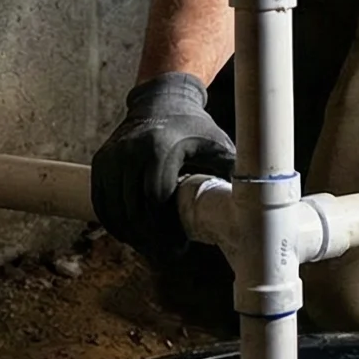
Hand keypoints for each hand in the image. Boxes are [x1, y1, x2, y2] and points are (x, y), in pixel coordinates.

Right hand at [90, 73, 235, 257]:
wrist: (160, 100)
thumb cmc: (194, 126)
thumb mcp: (216, 143)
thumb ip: (231, 169)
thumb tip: (257, 197)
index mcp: (158, 150)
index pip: (155, 202)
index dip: (165, 231)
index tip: (178, 249)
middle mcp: (129, 153)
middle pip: (134, 211)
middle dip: (149, 240)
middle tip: (165, 257)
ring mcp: (111, 158)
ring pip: (115, 210)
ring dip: (131, 236)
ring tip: (150, 250)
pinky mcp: (101, 162)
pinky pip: (102, 201)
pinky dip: (114, 223)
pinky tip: (131, 236)